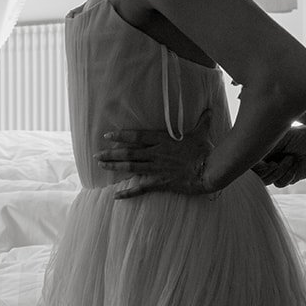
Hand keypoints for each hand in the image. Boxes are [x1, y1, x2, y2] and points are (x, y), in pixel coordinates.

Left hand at [97, 107, 217, 199]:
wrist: (208, 170)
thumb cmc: (204, 150)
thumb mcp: (202, 132)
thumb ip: (202, 121)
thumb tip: (210, 110)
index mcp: (163, 140)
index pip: (136, 136)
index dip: (120, 136)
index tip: (107, 136)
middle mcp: (156, 154)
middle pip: (128, 153)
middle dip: (111, 154)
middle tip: (96, 155)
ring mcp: (156, 169)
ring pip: (131, 167)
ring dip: (114, 167)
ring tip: (101, 166)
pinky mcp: (160, 183)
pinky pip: (141, 188)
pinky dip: (128, 193)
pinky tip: (116, 196)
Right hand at [252, 126, 305, 187]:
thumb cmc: (303, 136)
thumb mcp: (280, 136)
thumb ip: (263, 145)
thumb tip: (249, 156)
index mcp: (263, 147)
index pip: (248, 160)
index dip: (250, 163)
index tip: (261, 160)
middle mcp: (268, 158)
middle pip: (255, 174)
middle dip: (265, 170)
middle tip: (276, 162)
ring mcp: (277, 169)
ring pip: (266, 180)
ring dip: (279, 171)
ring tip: (290, 158)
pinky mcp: (287, 178)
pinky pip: (279, 183)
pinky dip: (288, 174)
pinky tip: (295, 165)